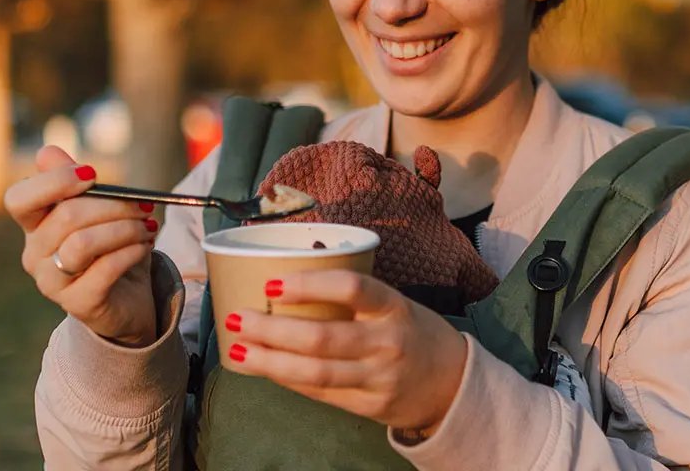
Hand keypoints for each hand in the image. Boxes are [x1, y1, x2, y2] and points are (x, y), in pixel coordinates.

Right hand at [4, 145, 157, 346]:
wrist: (129, 298)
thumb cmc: (112, 247)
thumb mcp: (99, 210)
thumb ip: (75, 181)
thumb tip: (47, 152)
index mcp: (35, 226)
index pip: (19, 199)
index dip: (54, 182)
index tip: (92, 175)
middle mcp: (35, 255)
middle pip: (67, 216)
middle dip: (115, 205)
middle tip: (145, 206)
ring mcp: (52, 282)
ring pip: (84, 243)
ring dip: (126, 228)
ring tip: (148, 227)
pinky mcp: (78, 303)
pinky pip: (105, 269)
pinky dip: (132, 251)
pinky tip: (145, 246)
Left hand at [224, 270, 467, 432]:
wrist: (451, 383)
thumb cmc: (410, 329)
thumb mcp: (391, 304)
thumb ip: (352, 298)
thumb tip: (287, 284)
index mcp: (393, 305)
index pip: (351, 288)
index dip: (309, 285)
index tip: (272, 282)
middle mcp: (387, 342)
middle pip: (322, 337)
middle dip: (273, 328)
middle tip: (238, 316)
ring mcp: (379, 378)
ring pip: (315, 373)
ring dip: (270, 361)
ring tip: (238, 348)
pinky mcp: (369, 407)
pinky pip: (320, 393)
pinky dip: (288, 380)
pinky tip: (265, 368)